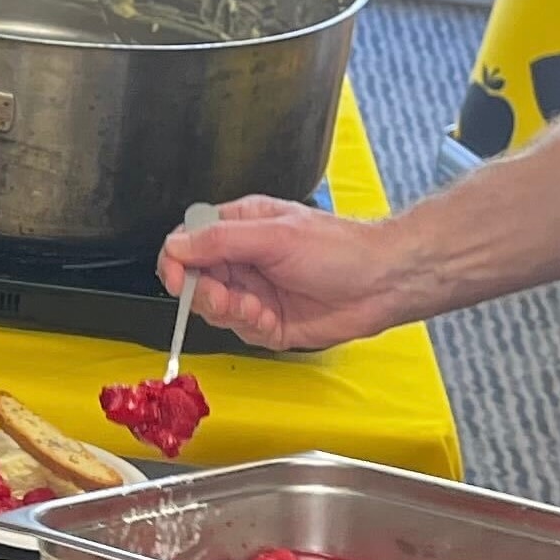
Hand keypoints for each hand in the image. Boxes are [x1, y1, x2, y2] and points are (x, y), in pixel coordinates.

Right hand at [157, 197, 424, 350]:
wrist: (383, 283)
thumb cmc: (339, 249)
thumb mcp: (274, 235)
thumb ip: (220, 240)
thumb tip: (176, 246)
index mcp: (239, 227)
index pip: (187, 243)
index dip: (176, 263)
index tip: (178, 279)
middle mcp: (242, 261)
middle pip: (195, 282)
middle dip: (205, 294)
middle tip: (226, 296)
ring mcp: (255, 293)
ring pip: (215, 311)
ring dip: (230, 312)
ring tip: (258, 308)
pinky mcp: (269, 323)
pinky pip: (241, 332)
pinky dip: (251, 329)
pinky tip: (271, 320)